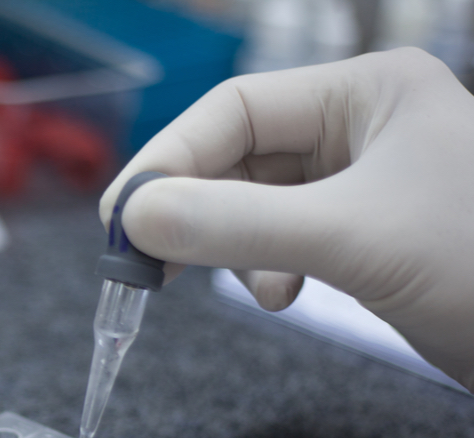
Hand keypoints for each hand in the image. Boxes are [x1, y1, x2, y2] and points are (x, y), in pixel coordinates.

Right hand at [101, 48, 473, 389]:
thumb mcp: (349, 238)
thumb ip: (235, 225)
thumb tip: (135, 220)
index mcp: (363, 94)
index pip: (233, 111)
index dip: (168, 162)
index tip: (121, 221)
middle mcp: (358, 129)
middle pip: (237, 158)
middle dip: (193, 210)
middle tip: (144, 262)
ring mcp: (360, 184)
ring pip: (255, 204)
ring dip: (231, 246)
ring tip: (245, 286)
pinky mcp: (361, 235)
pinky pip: (282, 239)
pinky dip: (265, 268)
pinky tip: (282, 295)